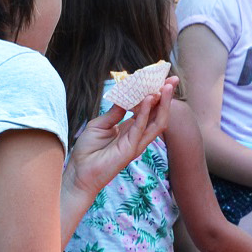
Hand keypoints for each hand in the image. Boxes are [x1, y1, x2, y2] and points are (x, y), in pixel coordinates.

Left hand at [65, 79, 175, 197]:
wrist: (79, 172)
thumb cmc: (87, 151)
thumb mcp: (100, 124)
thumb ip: (114, 112)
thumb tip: (125, 95)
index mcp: (130, 129)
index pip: (148, 109)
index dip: (155, 94)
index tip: (160, 79)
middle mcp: (137, 136)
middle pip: (157, 114)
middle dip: (166, 97)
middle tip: (172, 80)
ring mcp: (136, 143)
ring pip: (157, 122)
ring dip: (163, 104)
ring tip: (166, 87)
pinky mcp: (131, 149)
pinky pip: (141, 128)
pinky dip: (146, 112)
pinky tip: (148, 98)